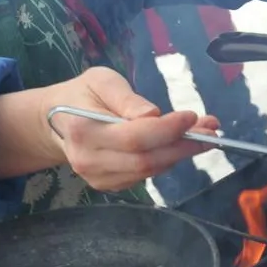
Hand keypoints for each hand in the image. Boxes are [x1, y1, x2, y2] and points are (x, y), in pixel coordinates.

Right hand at [44, 67, 217, 190]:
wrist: (56, 123)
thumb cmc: (82, 94)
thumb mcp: (101, 80)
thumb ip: (126, 97)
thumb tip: (153, 115)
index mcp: (83, 130)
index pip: (135, 137)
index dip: (168, 129)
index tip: (192, 116)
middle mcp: (88, 159)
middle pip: (145, 160)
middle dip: (183, 145)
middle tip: (210, 131)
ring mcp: (97, 177)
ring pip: (148, 171)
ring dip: (180, 154)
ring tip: (202, 135)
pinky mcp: (107, 185)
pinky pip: (144, 176)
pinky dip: (165, 161)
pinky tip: (178, 145)